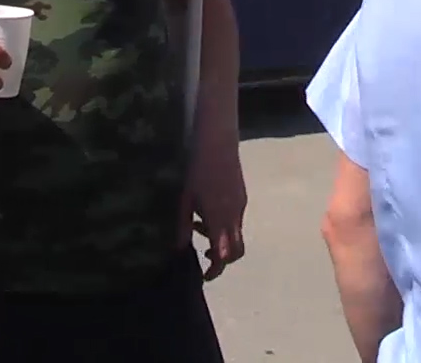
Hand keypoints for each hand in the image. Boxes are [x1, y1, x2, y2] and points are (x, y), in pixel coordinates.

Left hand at [183, 135, 246, 279]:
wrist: (218, 145)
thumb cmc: (197, 171)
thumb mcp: (185, 200)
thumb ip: (182, 226)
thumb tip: (178, 249)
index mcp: (219, 219)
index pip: (223, 255)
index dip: (215, 270)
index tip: (204, 276)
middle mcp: (234, 217)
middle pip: (237, 251)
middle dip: (223, 260)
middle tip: (204, 257)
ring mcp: (240, 207)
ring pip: (236, 235)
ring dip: (220, 239)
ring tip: (198, 226)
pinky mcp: (242, 198)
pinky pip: (235, 221)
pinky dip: (223, 225)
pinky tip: (207, 210)